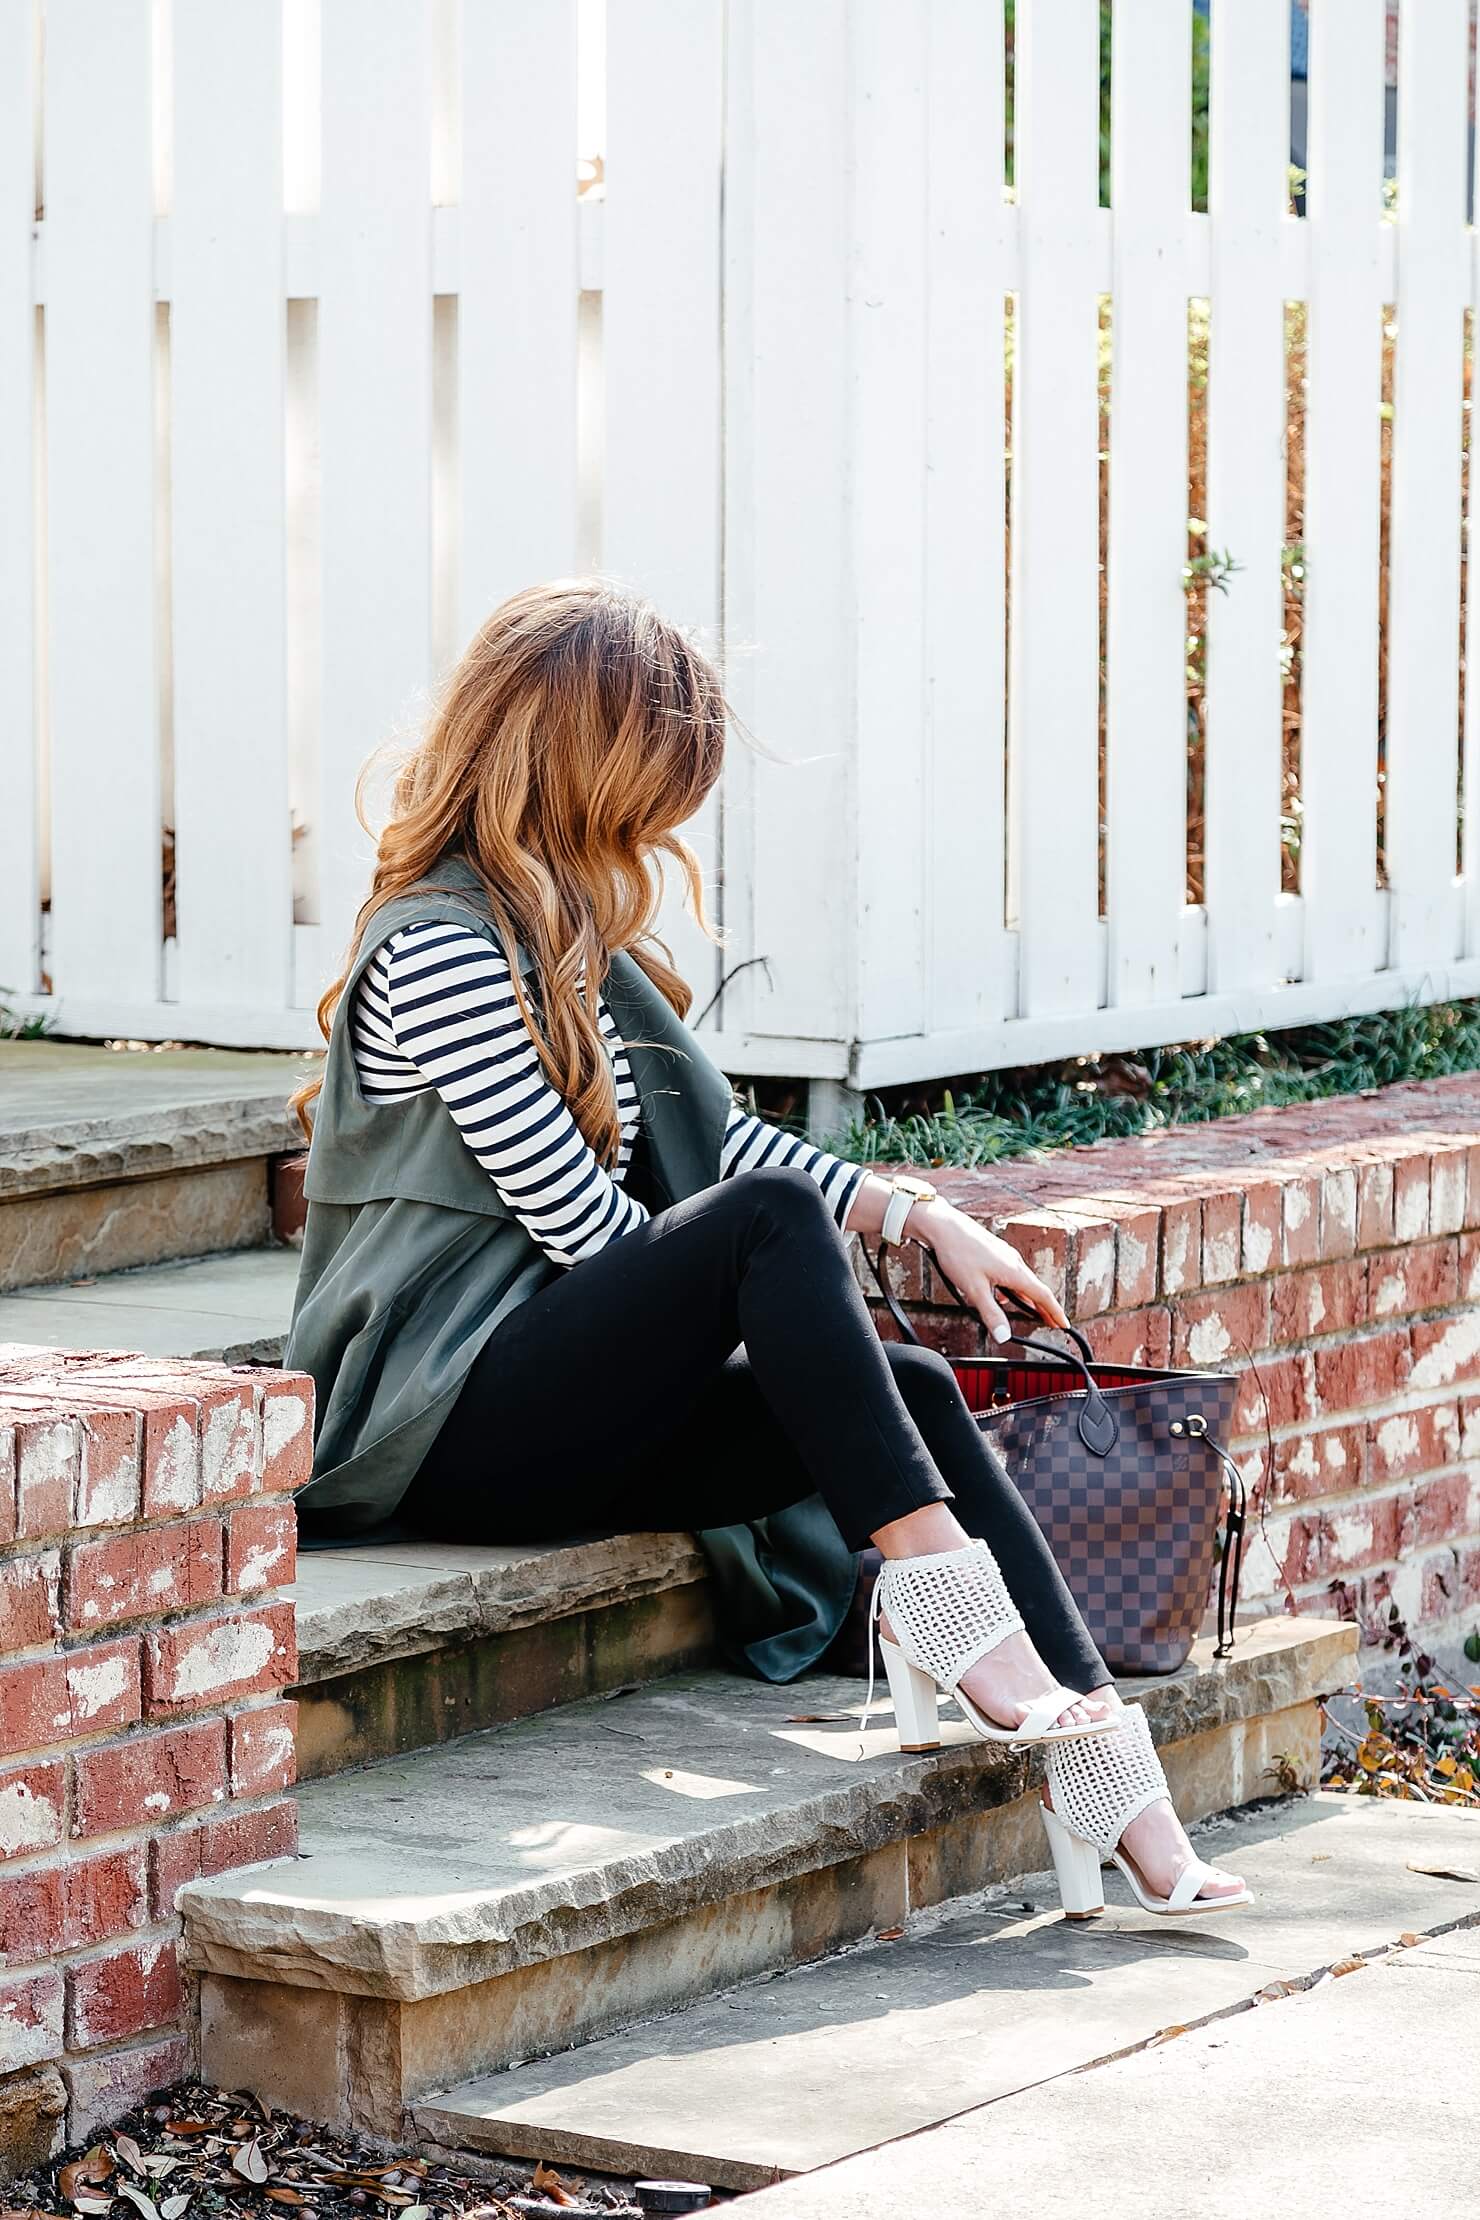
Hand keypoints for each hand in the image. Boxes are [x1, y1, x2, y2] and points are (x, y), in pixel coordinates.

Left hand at [910, 1197, 1068, 1343]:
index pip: (1043, 1296)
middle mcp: (1014, 1262)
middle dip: (1045, 1308)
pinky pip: (1011, 1274)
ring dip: (1029, 1299)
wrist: (943, 1227)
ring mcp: (1005, 1256)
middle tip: (1053, 1323)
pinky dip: (1014, 1289)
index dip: (1055, 1312)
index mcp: (1014, 1271)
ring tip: (1032, 1313)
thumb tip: (1004, 1336)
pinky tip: (1002, 1295)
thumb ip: (991, 1314)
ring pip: (1022, 1282)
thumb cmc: (958, 1253)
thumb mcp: (974, 1290)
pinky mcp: (995, 1253)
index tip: (1064, 1325)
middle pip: (1036, 1289)